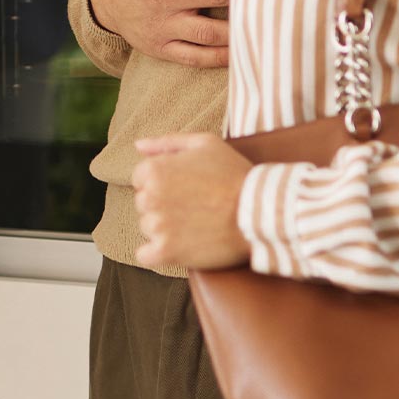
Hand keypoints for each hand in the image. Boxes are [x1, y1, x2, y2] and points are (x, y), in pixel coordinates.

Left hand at [133, 130, 252, 269]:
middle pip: (143, 204)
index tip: (186, 189)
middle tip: (194, 206)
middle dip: (163, 205)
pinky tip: (178, 247)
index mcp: (154, 170)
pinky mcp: (166, 252)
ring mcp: (157, 226)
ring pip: (147, 229)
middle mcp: (150, 197)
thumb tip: (138, 146)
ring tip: (194, 224)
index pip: (141, 179)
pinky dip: (157, 254)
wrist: (260, 212)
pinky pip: (145, 256)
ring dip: (164, 229)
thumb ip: (167, 142)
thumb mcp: (205, 144)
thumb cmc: (235, 175)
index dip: (164, 183)